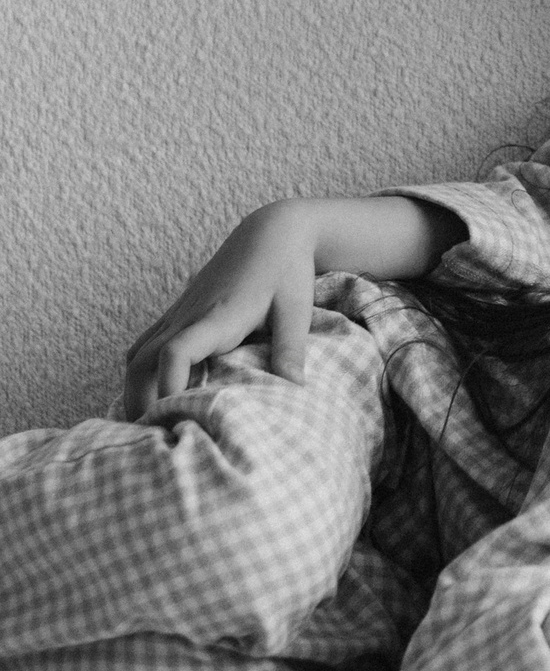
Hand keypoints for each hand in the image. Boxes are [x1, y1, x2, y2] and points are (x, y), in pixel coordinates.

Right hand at [121, 203, 320, 418]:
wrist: (272, 231)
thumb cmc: (286, 269)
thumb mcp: (295, 309)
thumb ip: (290, 349)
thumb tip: (294, 391)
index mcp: (216, 315)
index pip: (175, 352)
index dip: (168, 387)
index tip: (174, 417)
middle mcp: (188, 315)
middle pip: (141, 361)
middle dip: (139, 401)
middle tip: (152, 439)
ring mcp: (179, 312)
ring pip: (137, 354)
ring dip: (134, 389)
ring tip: (147, 425)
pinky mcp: (180, 312)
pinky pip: (145, 343)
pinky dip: (140, 371)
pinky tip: (150, 394)